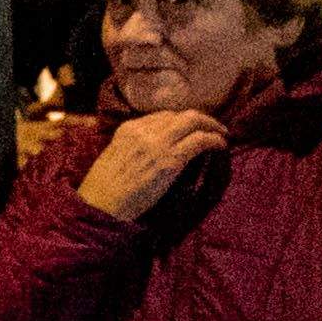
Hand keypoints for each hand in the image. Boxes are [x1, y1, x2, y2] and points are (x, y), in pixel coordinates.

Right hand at [76, 109, 225, 220]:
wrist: (100, 206)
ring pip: (194, 122)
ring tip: (221, 135)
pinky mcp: (171, 160)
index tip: (190, 129)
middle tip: (212, 128)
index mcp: (128, 129)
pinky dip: (215, 140)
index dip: (180, 121)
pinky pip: (201, 140)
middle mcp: (144, 131)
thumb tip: (153, 149)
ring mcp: (158, 144)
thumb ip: (132, 146)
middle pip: (181, 115)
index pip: (162, 116)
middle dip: (201, 119)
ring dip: (212, 126)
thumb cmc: (103, 189)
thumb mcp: (113, 157)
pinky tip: (221, 146)